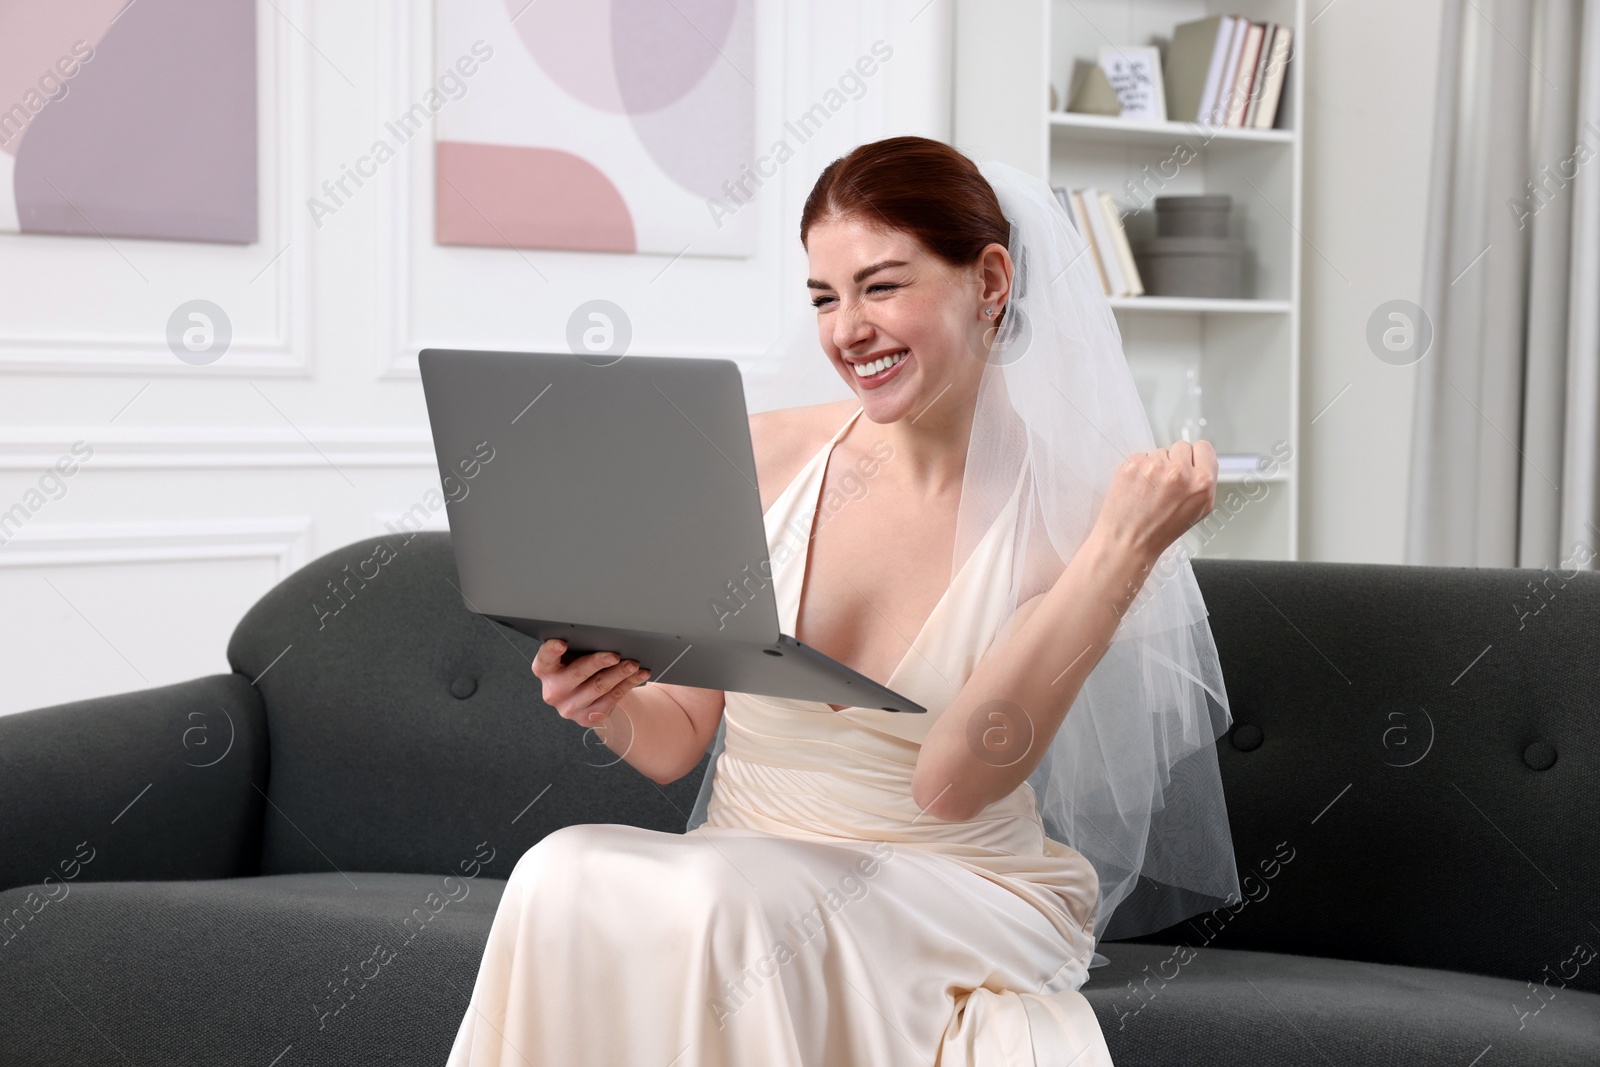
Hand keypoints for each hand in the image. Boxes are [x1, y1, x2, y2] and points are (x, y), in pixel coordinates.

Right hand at [532, 639, 650, 726]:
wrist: (587, 696)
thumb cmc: (579, 667)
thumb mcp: (572, 656)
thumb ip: (578, 648)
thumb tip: (605, 636)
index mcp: (545, 670)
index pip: (545, 658)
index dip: (551, 650)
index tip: (561, 643)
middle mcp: (554, 691)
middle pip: (578, 672)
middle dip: (598, 662)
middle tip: (615, 655)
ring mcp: (569, 707)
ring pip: (599, 687)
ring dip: (619, 674)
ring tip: (633, 664)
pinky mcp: (586, 718)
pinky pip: (611, 699)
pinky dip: (627, 685)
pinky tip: (638, 676)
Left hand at [1092, 439, 1217, 566]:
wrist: (1128, 541)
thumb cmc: (1160, 532)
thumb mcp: (1198, 511)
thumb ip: (1203, 484)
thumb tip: (1202, 463)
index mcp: (1202, 482)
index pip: (1204, 448)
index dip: (1195, 457)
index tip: (1189, 463)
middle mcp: (1180, 471)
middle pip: (1182, 447)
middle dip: (1175, 461)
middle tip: (1166, 482)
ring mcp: (1155, 466)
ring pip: (1160, 452)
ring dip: (1156, 466)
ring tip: (1150, 489)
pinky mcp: (1134, 464)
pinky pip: (1141, 456)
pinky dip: (1139, 469)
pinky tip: (1137, 487)